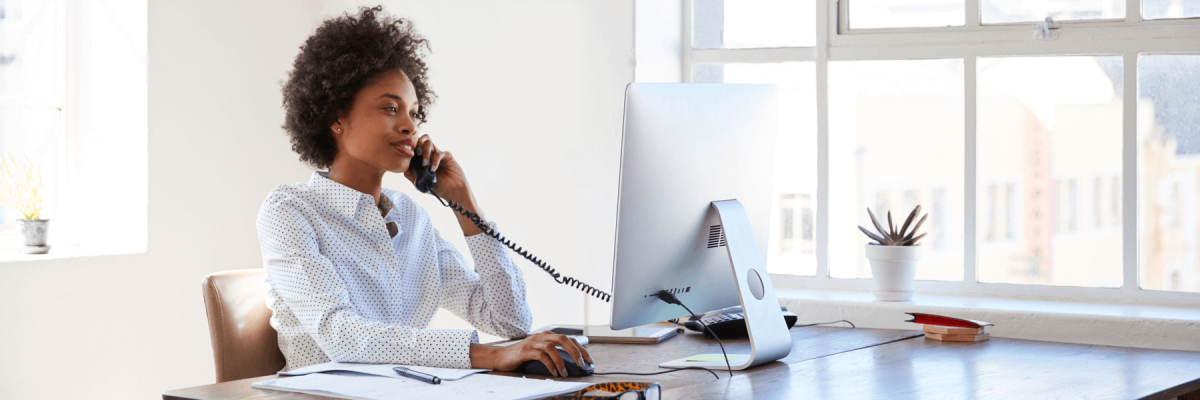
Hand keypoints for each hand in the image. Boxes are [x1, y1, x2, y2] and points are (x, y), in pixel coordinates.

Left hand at [403, 134, 466, 196]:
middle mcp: (430, 154)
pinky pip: (438, 153)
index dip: (410, 149)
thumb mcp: (420, 183)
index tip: (408, 158)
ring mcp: (438, 153)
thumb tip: (402, 166)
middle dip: (417, 145)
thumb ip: (411, 175)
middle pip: (421, 139)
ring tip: (424, 165)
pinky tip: (433, 170)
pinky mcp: (447, 156)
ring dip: (425, 152)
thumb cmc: (437, 187)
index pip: (414, 147)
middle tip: (416, 155)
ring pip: (428, 142)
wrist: (452, 191)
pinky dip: (434, 161)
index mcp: (422, 158)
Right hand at [470, 331, 593, 376]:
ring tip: (565, 373)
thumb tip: (572, 365)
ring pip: (552, 347)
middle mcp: (541, 336)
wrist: (500, 357)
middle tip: (582, 364)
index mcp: (547, 335)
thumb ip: (553, 354)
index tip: (589, 361)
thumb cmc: (522, 357)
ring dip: (561, 361)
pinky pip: (541, 356)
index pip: (569, 339)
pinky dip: (549, 364)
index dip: (581, 349)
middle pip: (563, 339)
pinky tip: (554, 372)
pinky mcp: (525, 351)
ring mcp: (533, 342)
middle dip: (575, 352)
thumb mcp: (540, 353)